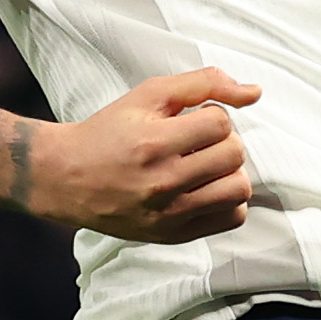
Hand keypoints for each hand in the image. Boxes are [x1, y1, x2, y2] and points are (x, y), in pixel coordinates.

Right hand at [31, 68, 259, 241]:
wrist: (65, 177)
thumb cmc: (109, 131)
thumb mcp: (149, 94)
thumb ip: (203, 83)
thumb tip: (255, 92)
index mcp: (153, 142)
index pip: (221, 123)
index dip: (211, 115)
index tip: (190, 120)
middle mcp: (162, 182)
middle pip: (234, 154)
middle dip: (222, 141)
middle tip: (197, 142)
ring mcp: (169, 214)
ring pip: (239, 188)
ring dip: (229, 171)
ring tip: (205, 165)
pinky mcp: (173, 235)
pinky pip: (231, 218)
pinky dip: (227, 200)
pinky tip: (206, 188)